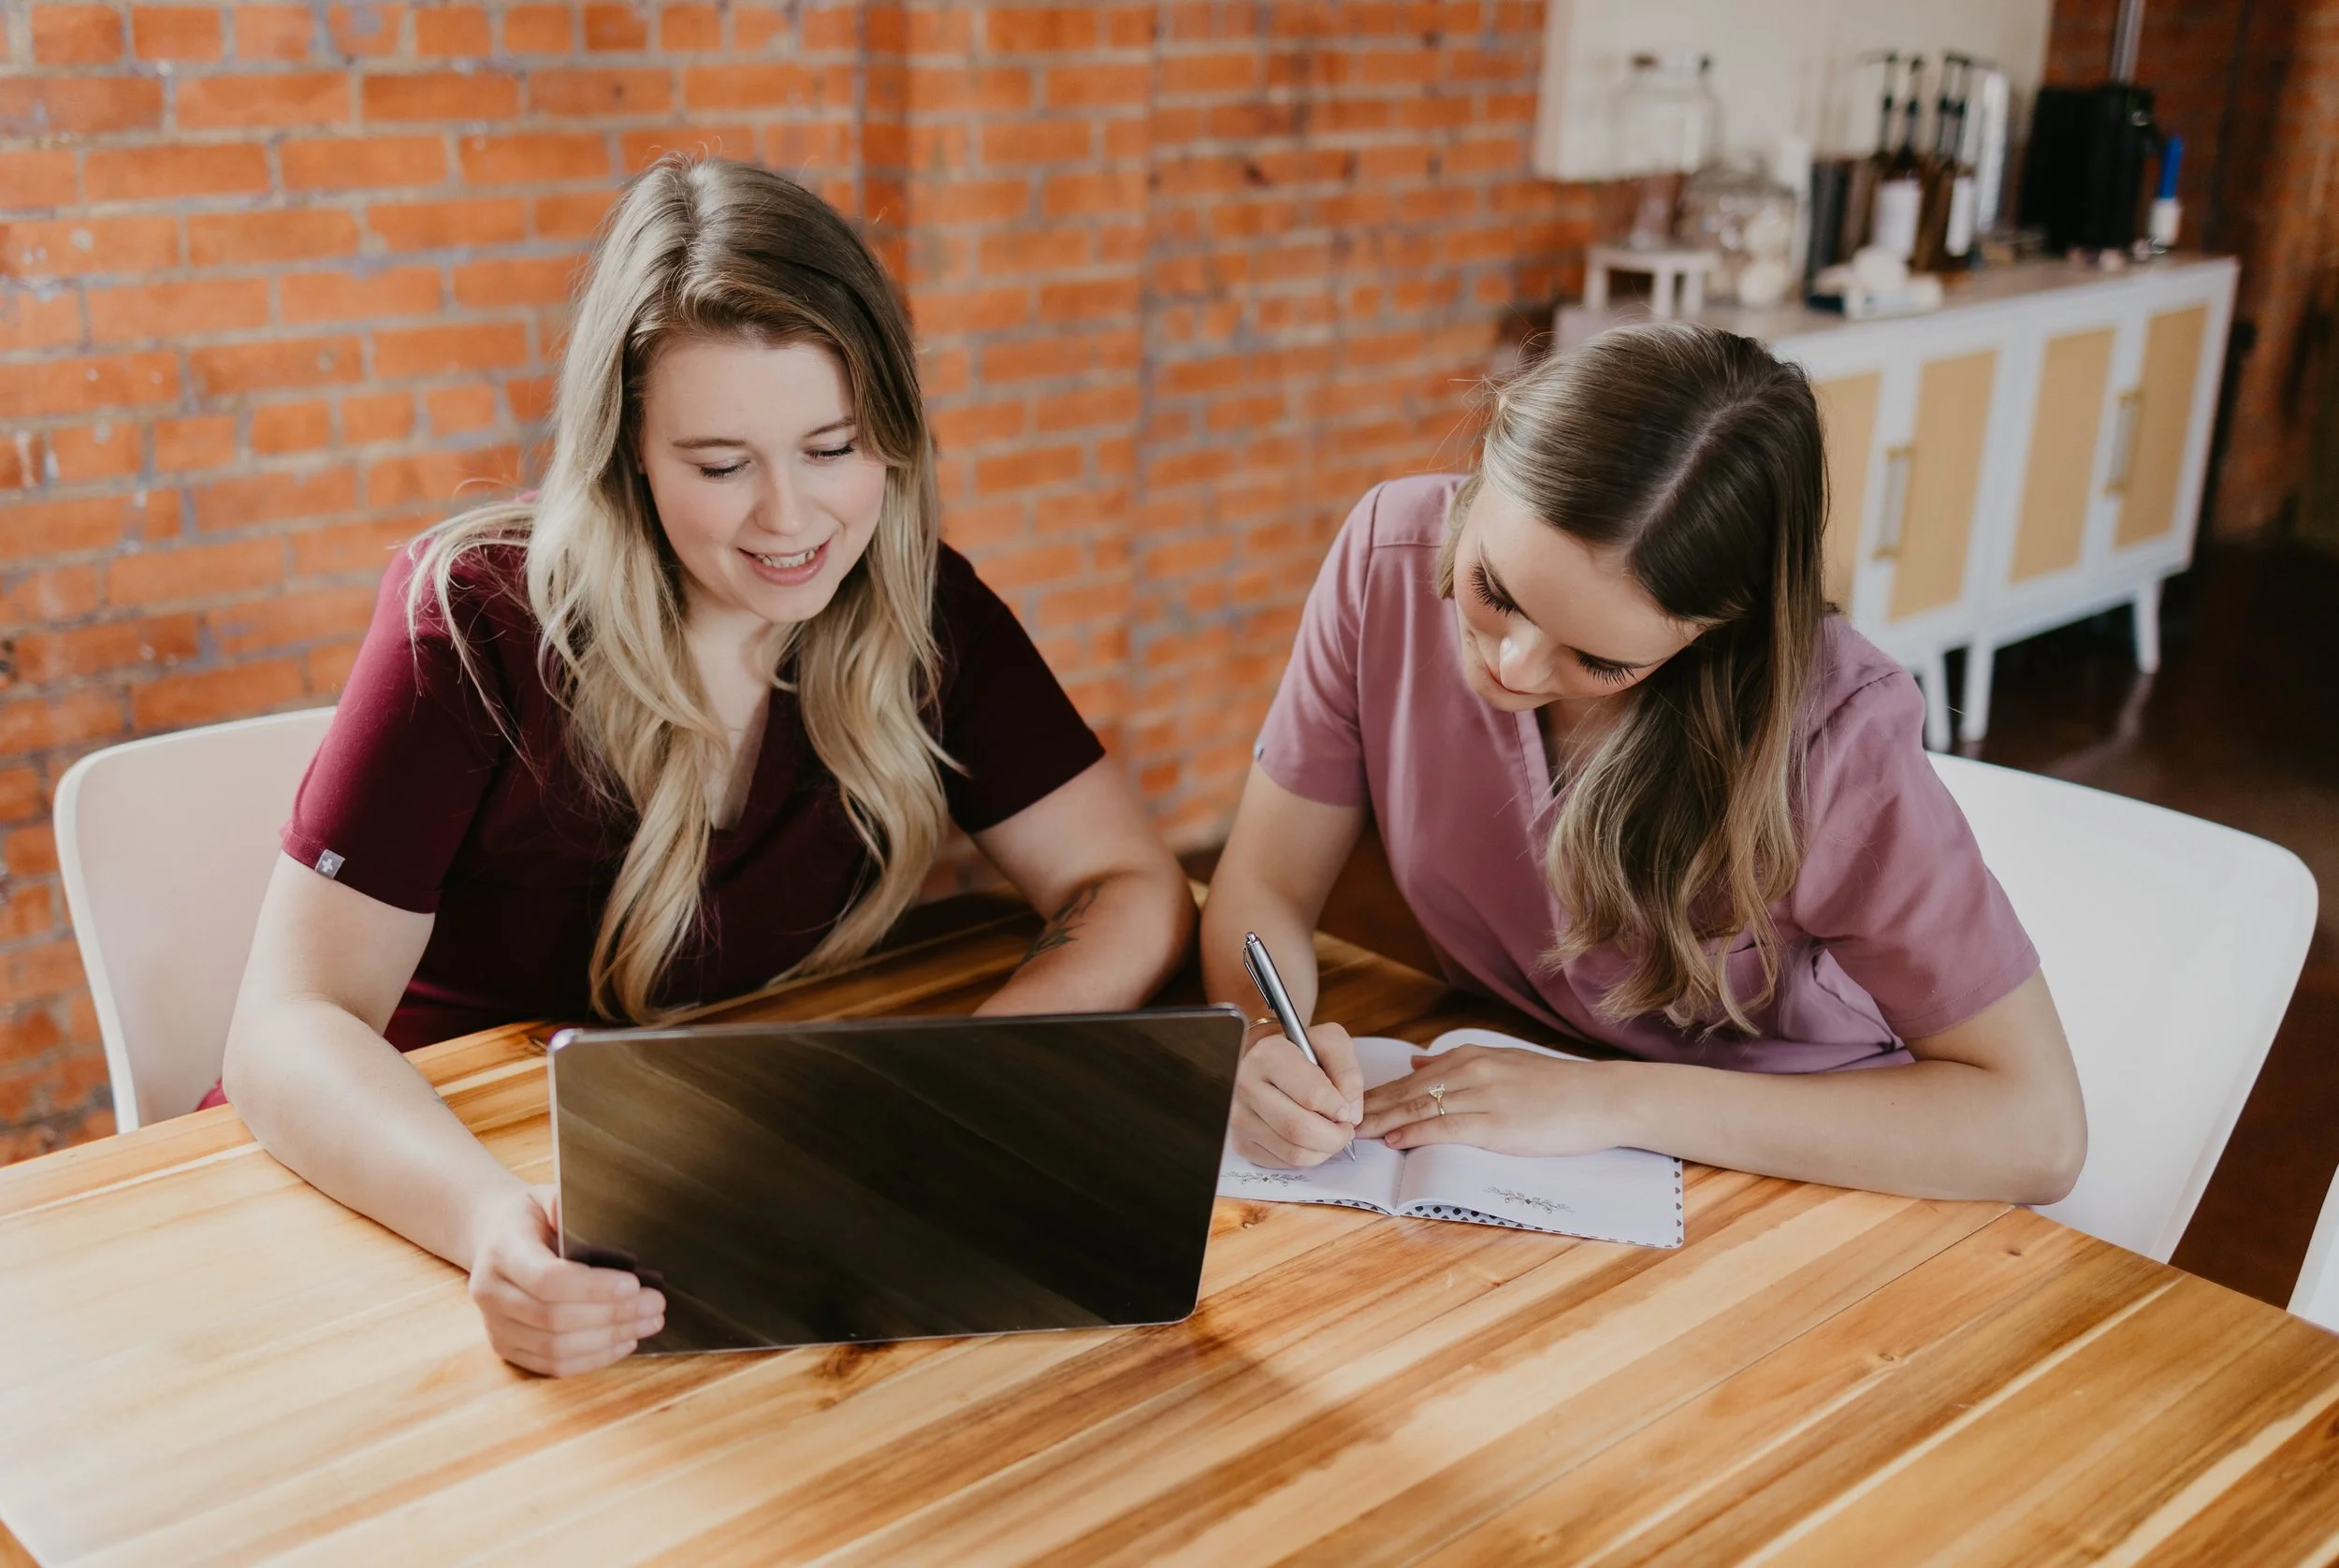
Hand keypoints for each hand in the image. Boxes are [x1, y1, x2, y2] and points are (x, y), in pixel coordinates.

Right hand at [466, 1184, 663, 1375]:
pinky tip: (624, 1341)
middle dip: (612, 1315)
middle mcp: (491, 1292)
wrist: (493, 1239)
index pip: (546, 1279)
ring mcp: (495, 1326)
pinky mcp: (506, 1348)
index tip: (633, 1284)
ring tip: (648, 1322)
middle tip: (655, 1304)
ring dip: (609, 1340)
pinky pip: (552, 1365)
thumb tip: (611, 1222)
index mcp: (502, 1250)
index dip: (593, 1287)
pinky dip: (593, 1359)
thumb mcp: (547, 1197)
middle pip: (554, 1318)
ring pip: (555, 1348)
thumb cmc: (531, 1218)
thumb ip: (572, 1207)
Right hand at [1229, 1017, 1363, 1167]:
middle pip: (1300, 1129)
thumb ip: (1348, 1072)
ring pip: (1294, 1152)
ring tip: (1330, 1133)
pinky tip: (1310, 1139)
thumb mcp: (1331, 1043)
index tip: (1345, 1109)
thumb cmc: (1303, 1053)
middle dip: (1334, 1136)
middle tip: (1345, 1129)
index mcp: (1268, 1056)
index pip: (1312, 1096)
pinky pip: (1284, 1163)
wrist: (1271, 1063)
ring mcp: (1240, 1117)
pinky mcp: (1241, 1142)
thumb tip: (1350, 1113)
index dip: (1338, 1108)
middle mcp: (1246, 1086)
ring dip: (1323, 1150)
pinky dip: (1307, 1157)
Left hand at [1358, 1045, 1630, 1156]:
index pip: (1409, 1079)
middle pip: (1406, 1092)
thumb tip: (1419, 1064)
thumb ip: (1458, 1065)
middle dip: (1368, 1109)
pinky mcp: (1497, 1122)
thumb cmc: (1558, 1089)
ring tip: (1352, 1134)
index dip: (1375, 1095)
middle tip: (1334, 1122)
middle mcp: (1471, 1071)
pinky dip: (1415, 1134)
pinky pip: (1446, 1127)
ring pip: (1419, 1109)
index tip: (1348, 1107)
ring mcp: (1483, 1096)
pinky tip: (1394, 1142)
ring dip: (1382, 1123)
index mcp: (1470, 1057)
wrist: (1602, 1098)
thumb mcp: (1504, 1064)